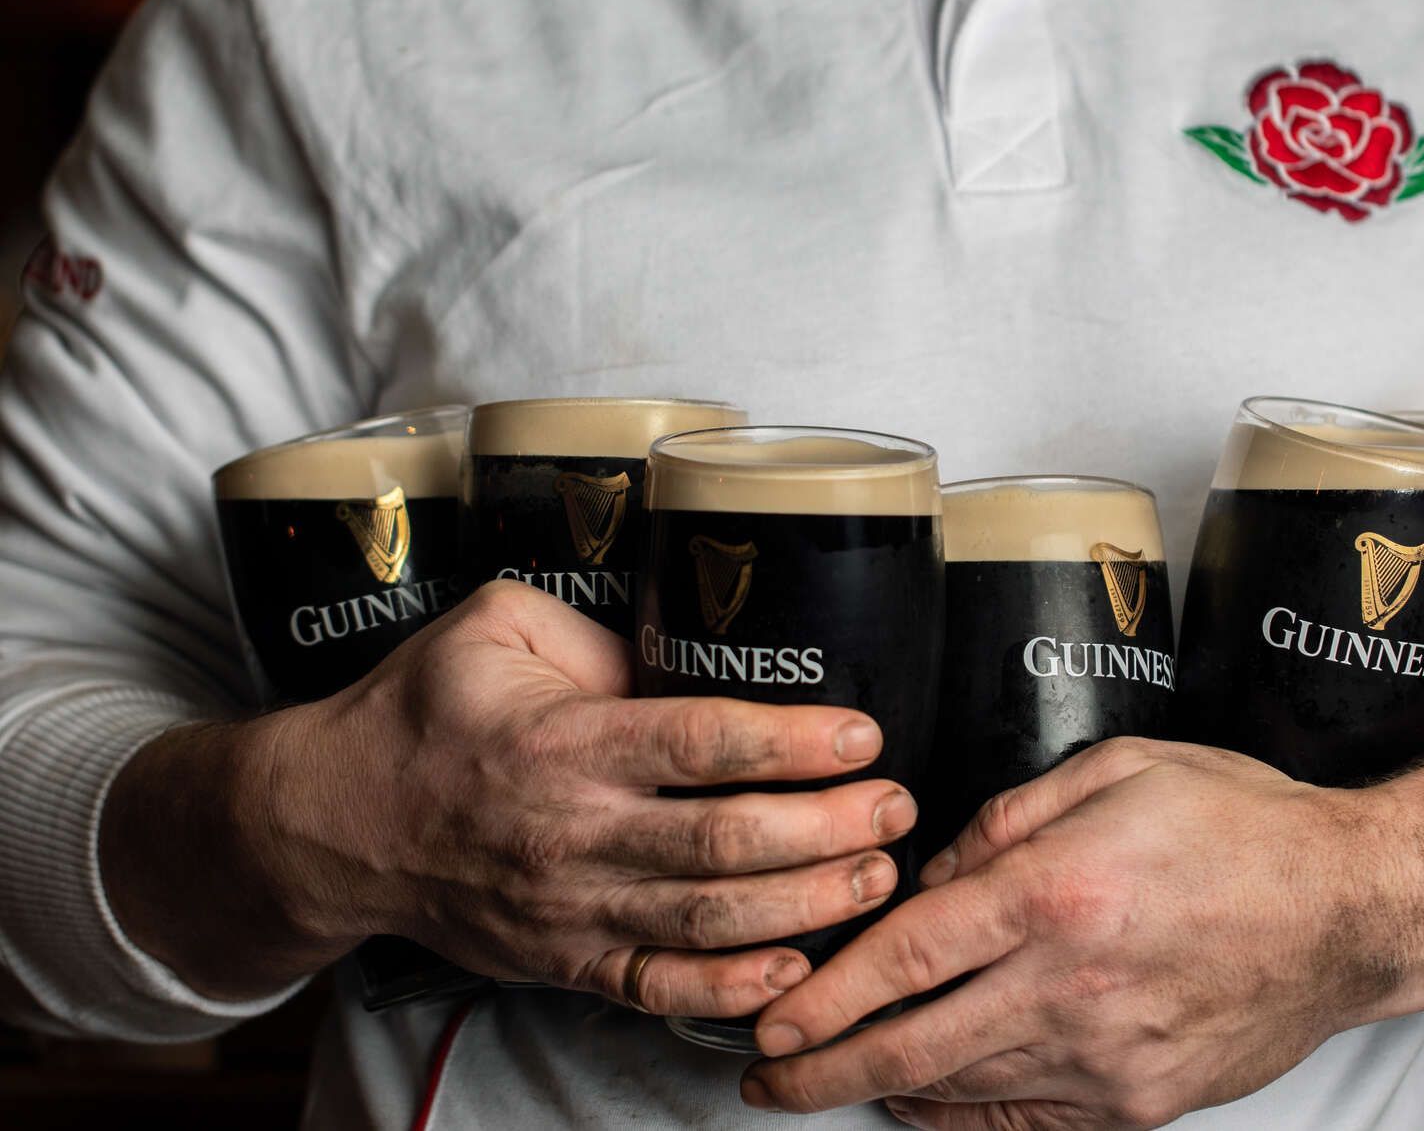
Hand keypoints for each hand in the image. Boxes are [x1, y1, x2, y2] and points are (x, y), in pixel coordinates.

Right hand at [103, 580, 913, 1010]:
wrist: (332, 826)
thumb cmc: (423, 712)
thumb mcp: (497, 627)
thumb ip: (599, 633)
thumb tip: (688, 655)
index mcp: (562, 741)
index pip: (699, 743)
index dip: (792, 743)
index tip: (863, 733)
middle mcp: (571, 833)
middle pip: (725, 842)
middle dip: (828, 829)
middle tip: (896, 808)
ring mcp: (569, 909)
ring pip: (708, 923)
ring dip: (806, 905)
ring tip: (879, 877)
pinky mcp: (564, 962)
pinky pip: (658, 990)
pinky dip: (730, 990)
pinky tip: (796, 970)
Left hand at [740, 737, 1423, 1128]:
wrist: (1354, 912)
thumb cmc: (1243, 826)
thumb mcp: (1120, 771)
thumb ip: (1008, 820)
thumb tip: (934, 875)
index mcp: (1059, 893)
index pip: (907, 954)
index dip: (827, 994)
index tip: (773, 1017)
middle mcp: (1074, 988)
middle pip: (914, 1045)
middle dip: (824, 1068)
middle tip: (765, 1077)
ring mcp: (1109, 1060)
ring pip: (963, 1090)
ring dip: (885, 1087)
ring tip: (835, 1077)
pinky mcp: (1143, 1104)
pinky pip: (1026, 1123)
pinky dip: (963, 1117)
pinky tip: (925, 1100)